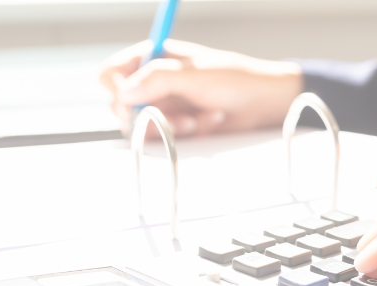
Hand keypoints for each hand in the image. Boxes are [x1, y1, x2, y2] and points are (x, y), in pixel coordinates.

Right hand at [99, 40, 303, 136]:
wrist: (264, 103)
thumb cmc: (236, 79)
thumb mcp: (195, 75)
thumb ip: (159, 80)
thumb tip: (125, 93)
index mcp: (153, 57)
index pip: (112, 73)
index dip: (117, 90)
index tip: (133, 101)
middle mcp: (153, 80)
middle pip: (122, 105)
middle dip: (150, 113)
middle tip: (176, 114)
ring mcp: (163, 104)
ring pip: (142, 125)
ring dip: (171, 125)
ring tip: (199, 117)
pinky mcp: (174, 125)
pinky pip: (163, 137)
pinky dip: (184, 133)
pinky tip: (206, 122)